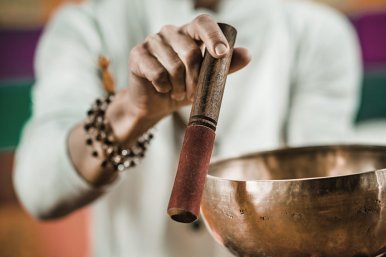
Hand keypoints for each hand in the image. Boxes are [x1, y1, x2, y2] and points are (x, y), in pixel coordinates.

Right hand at [127, 14, 250, 124]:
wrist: (155, 104)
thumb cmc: (184, 87)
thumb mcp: (207, 80)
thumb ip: (225, 67)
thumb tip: (247, 54)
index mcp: (190, 33)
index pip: (203, 23)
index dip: (214, 36)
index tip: (222, 53)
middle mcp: (171, 32)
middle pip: (191, 52)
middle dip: (196, 79)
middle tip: (193, 92)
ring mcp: (152, 41)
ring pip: (174, 66)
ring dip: (180, 86)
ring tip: (179, 93)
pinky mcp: (137, 54)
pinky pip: (157, 73)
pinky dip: (164, 87)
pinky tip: (163, 89)